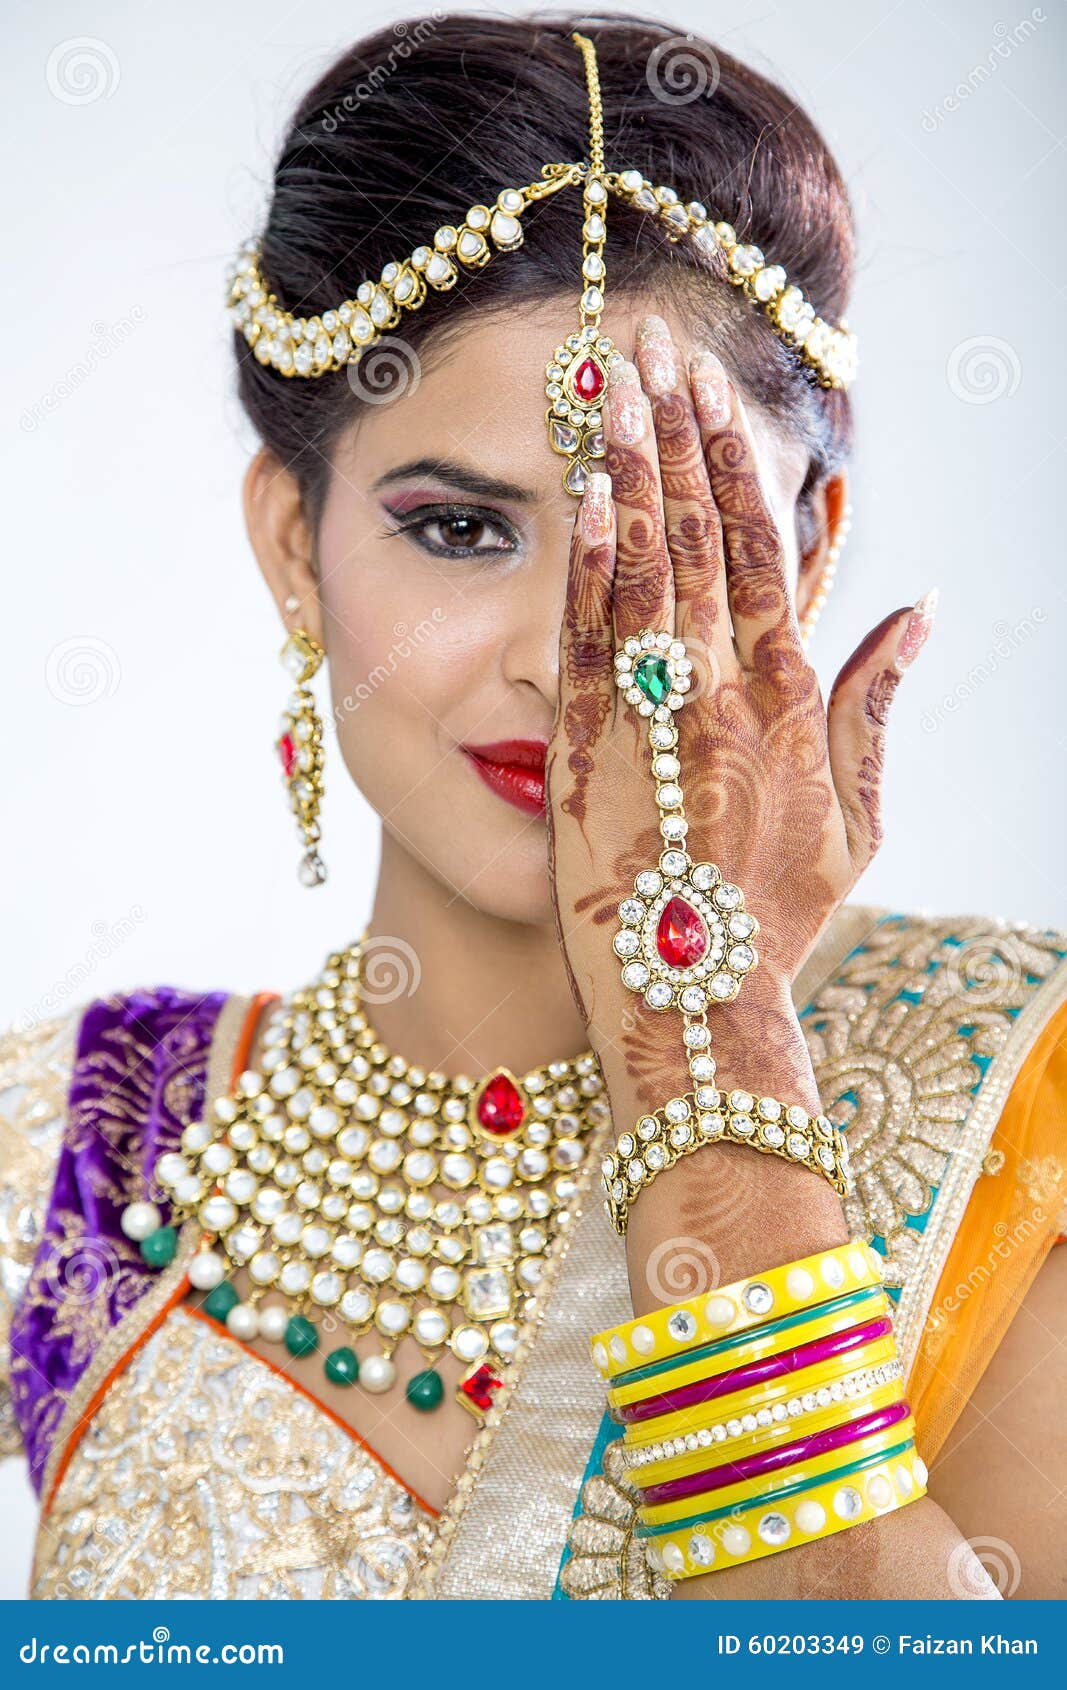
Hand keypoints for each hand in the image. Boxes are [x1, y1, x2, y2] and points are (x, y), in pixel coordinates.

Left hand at [544, 315, 934, 1109]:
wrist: (696, 1004)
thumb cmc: (777, 917)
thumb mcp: (857, 822)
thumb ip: (875, 709)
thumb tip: (915, 612)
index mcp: (790, 703)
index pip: (766, 553)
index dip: (738, 463)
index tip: (715, 391)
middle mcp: (725, 695)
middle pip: (703, 539)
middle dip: (678, 436)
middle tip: (653, 348)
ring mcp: (656, 721)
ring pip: (646, 572)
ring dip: (631, 473)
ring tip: (613, 387)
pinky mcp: (591, 753)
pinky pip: (590, 642)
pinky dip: (589, 565)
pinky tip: (583, 496)